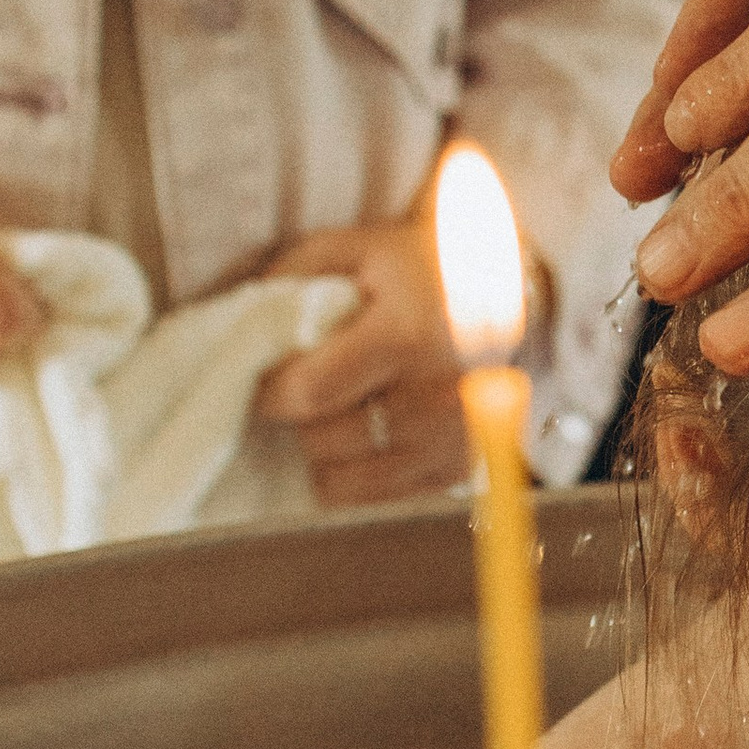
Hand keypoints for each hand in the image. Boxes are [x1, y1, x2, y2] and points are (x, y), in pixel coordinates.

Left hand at [252, 212, 476, 506]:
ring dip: (323, 453)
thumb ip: (293, 276)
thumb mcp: (357, 248)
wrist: (513, 291)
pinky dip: (356, 476)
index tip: (261, 380)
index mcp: (405, 336)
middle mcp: (434, 397)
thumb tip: (234, 321)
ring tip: (334, 415)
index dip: (268, 392)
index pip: (307, 393)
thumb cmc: (421, 268)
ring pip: (343, 484)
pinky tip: (363, 437)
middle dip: (297, 421)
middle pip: (323, 443)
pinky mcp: (458, 468)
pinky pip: (377, 500)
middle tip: (301, 393)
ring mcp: (450, 441)